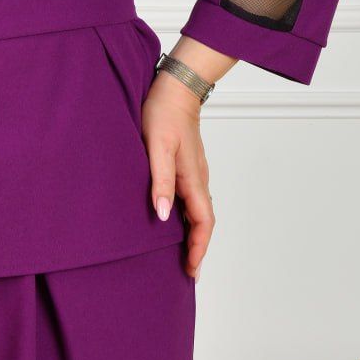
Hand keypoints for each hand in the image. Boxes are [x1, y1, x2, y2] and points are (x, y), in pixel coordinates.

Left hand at [141, 70, 214, 280]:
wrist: (175, 88)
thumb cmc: (162, 114)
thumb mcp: (156, 147)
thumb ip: (160, 181)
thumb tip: (161, 216)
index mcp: (193, 179)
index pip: (203, 223)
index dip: (198, 249)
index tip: (191, 270)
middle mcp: (198, 179)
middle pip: (203, 221)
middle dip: (197, 247)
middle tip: (187, 271)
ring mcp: (195, 171)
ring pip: (198, 210)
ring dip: (193, 232)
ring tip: (180, 252)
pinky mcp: (187, 164)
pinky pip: (192, 198)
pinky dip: (187, 216)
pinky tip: (173, 217)